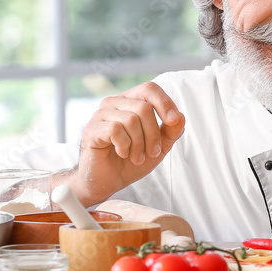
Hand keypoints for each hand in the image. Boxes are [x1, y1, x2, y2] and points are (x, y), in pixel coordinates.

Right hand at [72, 81, 184, 204]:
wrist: (108, 181)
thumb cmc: (131, 161)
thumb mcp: (159, 146)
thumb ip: (171, 131)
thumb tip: (180, 117)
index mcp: (131, 101)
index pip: (149, 89)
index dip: (164, 103)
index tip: (173, 121)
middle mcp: (115, 103)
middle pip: (144, 107)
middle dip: (153, 134)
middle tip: (151, 152)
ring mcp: (101, 114)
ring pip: (131, 119)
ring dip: (139, 144)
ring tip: (136, 157)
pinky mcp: (91, 129)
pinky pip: (116, 130)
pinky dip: (125, 146)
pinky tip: (122, 154)